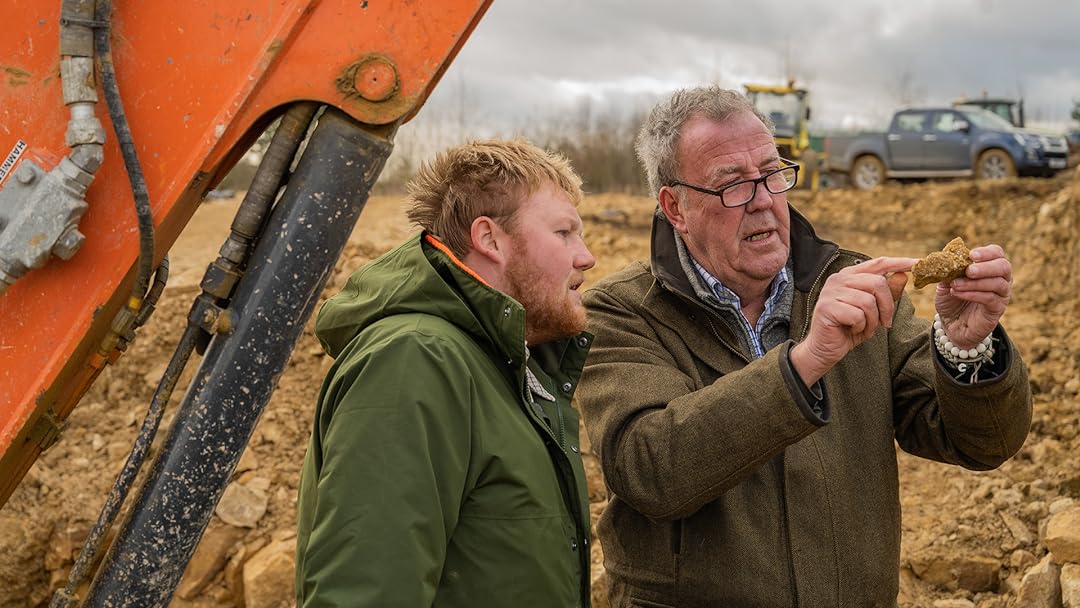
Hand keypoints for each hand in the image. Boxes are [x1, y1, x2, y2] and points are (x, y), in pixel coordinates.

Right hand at [790, 256, 917, 384]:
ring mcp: (830, 292)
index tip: (919, 263)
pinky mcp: (827, 307)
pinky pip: (858, 315)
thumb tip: (903, 275)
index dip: (900, 262)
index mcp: (849, 275)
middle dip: (887, 306)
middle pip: (877, 283)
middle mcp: (838, 279)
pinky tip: (852, 330)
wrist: (824, 349)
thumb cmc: (849, 328)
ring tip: (864, 328)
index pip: (878, 263)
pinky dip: (861, 326)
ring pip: (868, 301)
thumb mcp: (874, 311)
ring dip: (872, 320)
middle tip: (885, 323)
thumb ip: (887, 292)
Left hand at [935, 244, 1011, 348]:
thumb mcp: (945, 282)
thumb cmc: (951, 299)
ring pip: (998, 283)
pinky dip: (973, 294)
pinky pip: (990, 298)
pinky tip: (958, 293)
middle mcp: (1001, 278)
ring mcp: (1001, 294)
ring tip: (955, 285)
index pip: (996, 253)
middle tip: (969, 270)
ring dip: (975, 283)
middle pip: (1004, 267)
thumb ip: (947, 271)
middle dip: (985, 267)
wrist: (952, 324)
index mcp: (989, 266)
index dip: (986, 252)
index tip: (971, 255)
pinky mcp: (997, 309)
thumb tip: (944, 259)